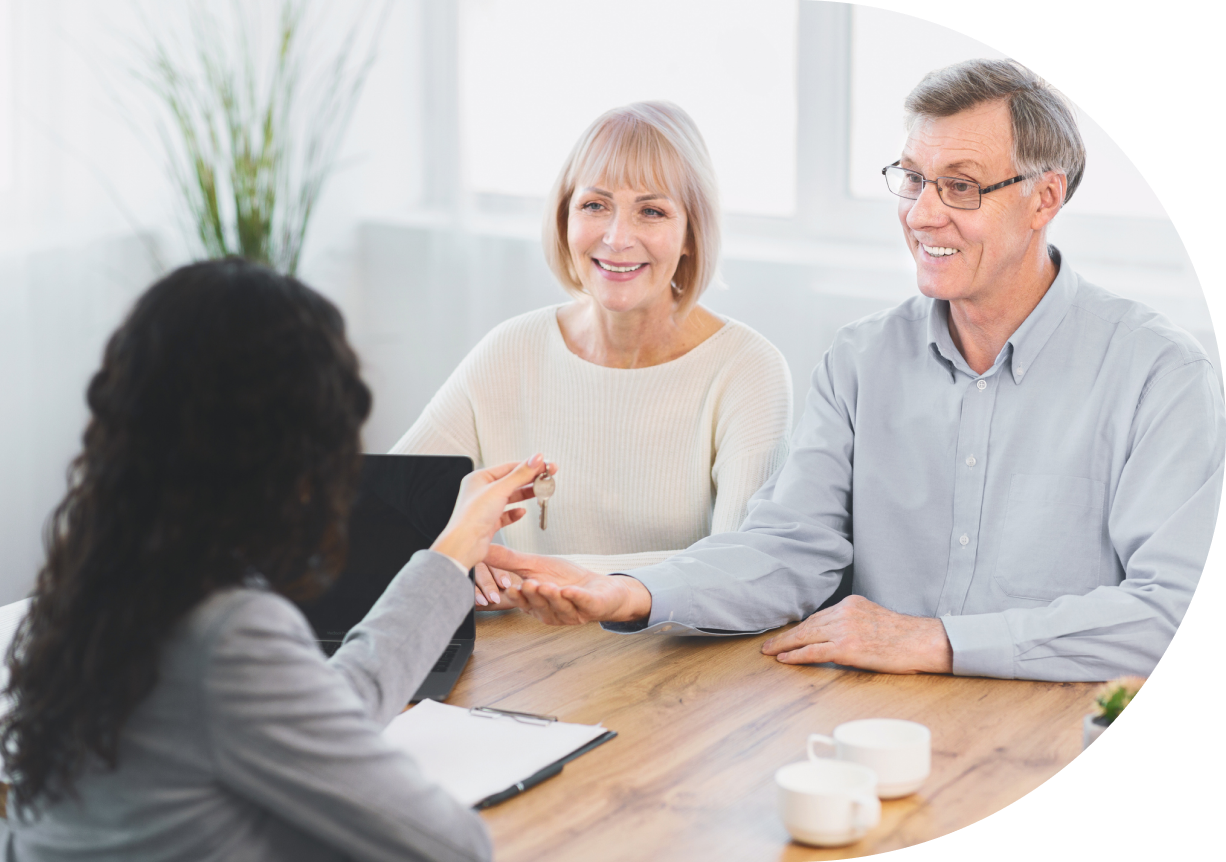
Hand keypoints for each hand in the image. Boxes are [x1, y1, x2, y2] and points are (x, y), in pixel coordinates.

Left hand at [430, 455, 556, 570]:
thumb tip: (536, 458)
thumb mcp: (500, 490)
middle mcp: (481, 491)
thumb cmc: (472, 516)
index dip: (529, 466)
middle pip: (511, 481)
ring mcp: (485, 507)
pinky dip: (515, 513)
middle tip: (548, 478)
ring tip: (540, 492)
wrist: (464, 545)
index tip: (545, 465)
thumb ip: (520, 474)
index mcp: (479, 478)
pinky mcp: (489, 522)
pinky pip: (506, 514)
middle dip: (530, 480)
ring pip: (510, 497)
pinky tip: (522, 512)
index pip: (509, 467)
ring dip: (525, 495)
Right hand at [483, 545, 651, 624]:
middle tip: (528, 584)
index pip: (521, 602)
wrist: (601, 588)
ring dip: (553, 597)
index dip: (516, 597)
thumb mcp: (536, 565)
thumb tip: (482, 548)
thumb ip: (509, 560)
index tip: (509, 588)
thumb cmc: (566, 578)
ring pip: (559, 606)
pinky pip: (583, 603)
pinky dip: (577, 597)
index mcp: (534, 605)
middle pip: (539, 606)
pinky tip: (571, 590)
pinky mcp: (591, 608)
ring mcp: (571, 613)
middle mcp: (550, 613)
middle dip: (534, 596)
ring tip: (548, 586)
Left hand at [760, 595, 952, 674]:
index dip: (800, 628)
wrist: (922, 641)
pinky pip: (814, 651)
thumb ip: (853, 622)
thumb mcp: (874, 618)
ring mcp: (844, 629)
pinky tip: (785, 659)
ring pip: (807, 637)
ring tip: (771, 652)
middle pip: (807, 625)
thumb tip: (836, 636)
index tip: (788, 635)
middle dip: (786, 636)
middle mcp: (844, 613)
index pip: (818, 617)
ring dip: (785, 645)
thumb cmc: (904, 636)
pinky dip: (797, 655)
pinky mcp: (847, 647)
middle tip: (768, 644)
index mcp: (851, 604)